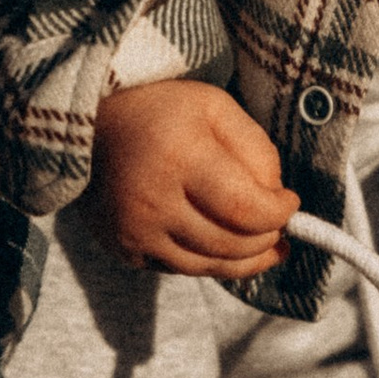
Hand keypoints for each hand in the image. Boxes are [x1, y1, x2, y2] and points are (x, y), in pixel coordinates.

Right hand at [90, 78, 295, 277]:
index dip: (279, 214)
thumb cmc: (161, 111)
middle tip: (277, 224)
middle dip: (267, 238)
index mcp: (179, 158)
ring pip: (210, 267)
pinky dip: (209, 261)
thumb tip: (276, 197)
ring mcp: (135, 232)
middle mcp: (153, 201)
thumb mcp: (216, 107)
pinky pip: (182, 270)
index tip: (290, 203)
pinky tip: (221, 242)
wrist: (88, 127)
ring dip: (245, 258)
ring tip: (264, 242)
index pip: (246, 209)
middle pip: (232, 244)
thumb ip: (256, 149)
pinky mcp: (124, 250)